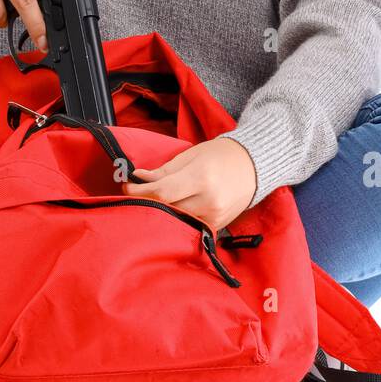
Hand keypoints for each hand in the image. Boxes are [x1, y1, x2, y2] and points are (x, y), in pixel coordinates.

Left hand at [122, 136, 256, 232]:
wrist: (254, 166)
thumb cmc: (220, 155)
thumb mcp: (190, 155)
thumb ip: (163, 170)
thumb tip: (138, 178)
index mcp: (201, 178)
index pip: (162, 192)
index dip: (139, 192)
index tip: (126, 186)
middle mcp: (209, 201)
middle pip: (166, 210)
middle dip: (146, 202)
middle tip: (133, 195)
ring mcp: (214, 216)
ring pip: (176, 221)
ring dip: (159, 213)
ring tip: (148, 202)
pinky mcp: (217, 226)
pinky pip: (189, 226)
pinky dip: (176, 219)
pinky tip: (168, 211)